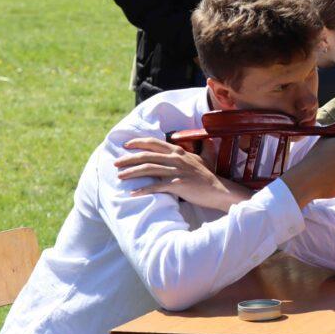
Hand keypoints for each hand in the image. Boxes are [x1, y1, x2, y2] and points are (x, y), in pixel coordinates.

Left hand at [115, 137, 250, 211]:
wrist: (218, 190)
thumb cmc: (209, 176)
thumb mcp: (204, 158)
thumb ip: (200, 149)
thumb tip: (205, 140)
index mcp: (178, 151)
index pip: (154, 143)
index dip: (138, 143)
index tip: (126, 146)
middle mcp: (176, 158)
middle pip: (146, 156)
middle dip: (128, 158)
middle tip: (116, 163)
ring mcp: (176, 171)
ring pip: (148, 169)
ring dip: (131, 173)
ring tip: (120, 176)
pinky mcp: (177, 185)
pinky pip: (156, 186)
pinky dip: (143, 190)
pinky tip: (133, 193)